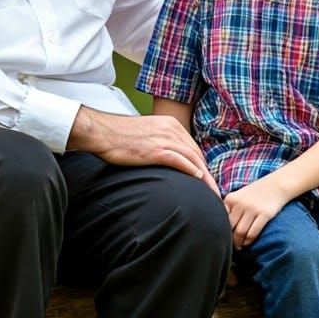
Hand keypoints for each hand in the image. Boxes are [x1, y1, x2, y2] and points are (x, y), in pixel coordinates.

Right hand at [67, 108, 219, 193]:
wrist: (102, 133)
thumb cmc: (119, 136)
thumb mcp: (146, 133)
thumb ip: (159, 141)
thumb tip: (166, 157)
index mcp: (170, 124)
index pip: (192, 147)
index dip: (201, 164)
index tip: (206, 180)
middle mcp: (171, 129)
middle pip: (196, 154)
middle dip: (208, 173)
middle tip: (215, 191)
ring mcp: (164, 139)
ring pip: (193, 159)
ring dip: (205, 177)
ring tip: (213, 193)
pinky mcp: (157, 150)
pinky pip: (181, 161)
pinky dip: (192, 170)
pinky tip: (199, 180)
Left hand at [223, 179, 289, 248]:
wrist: (276, 185)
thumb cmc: (255, 193)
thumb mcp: (239, 196)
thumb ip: (229, 208)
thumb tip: (219, 227)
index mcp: (231, 198)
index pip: (221, 219)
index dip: (221, 230)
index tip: (222, 237)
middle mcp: (240, 203)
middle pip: (230, 227)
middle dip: (229, 239)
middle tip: (230, 246)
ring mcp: (252, 208)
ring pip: (240, 232)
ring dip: (239, 243)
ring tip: (239, 246)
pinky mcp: (264, 214)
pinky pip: (252, 233)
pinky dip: (248, 241)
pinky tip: (247, 243)